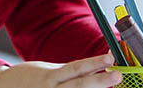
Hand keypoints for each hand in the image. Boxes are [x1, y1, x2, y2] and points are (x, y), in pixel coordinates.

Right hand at [0, 53, 122, 87]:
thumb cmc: (24, 79)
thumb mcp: (45, 70)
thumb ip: (66, 71)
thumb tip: (90, 69)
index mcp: (50, 77)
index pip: (76, 68)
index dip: (94, 63)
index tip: (110, 58)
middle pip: (79, 86)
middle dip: (100, 81)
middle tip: (118, 76)